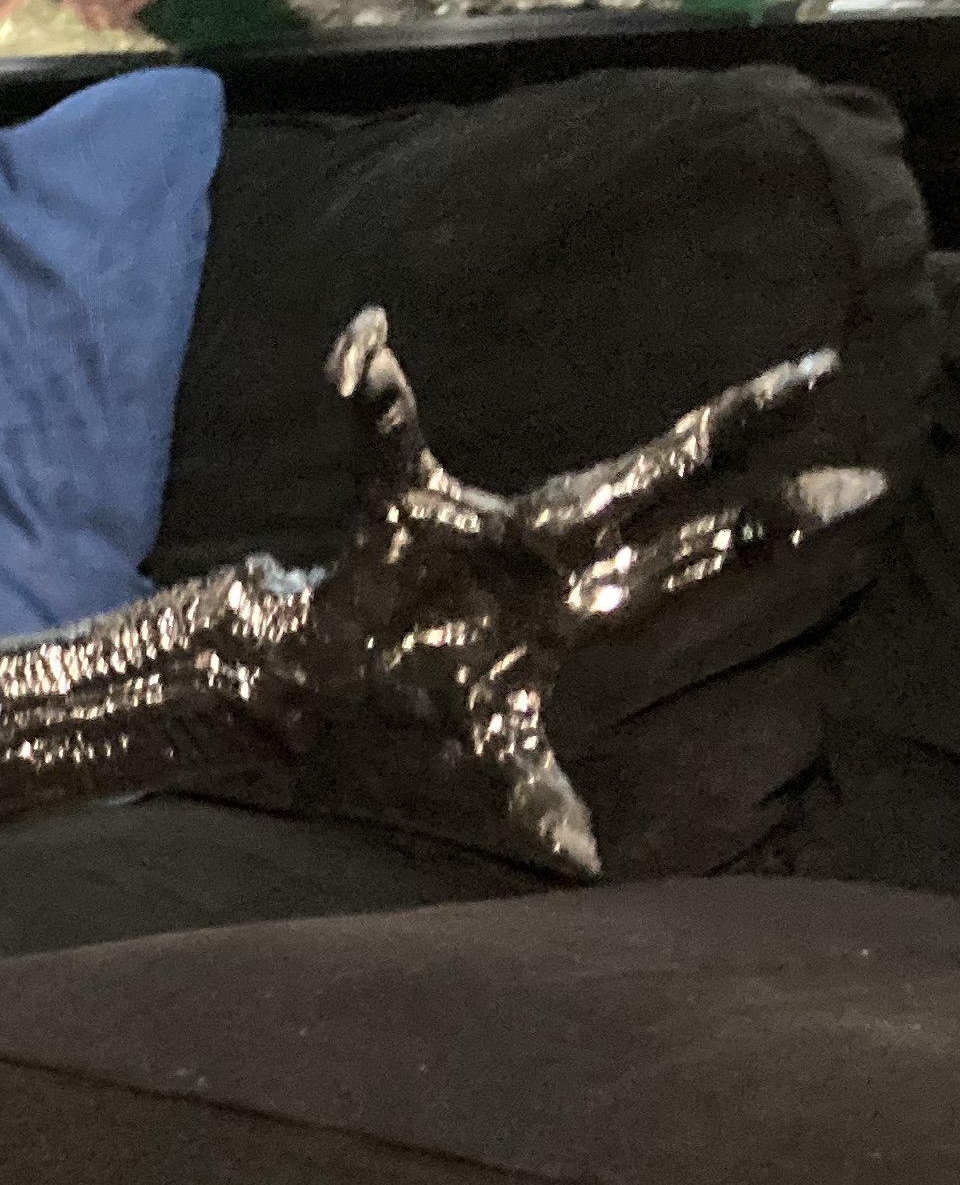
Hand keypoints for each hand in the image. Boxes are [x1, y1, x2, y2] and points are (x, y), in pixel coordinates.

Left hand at [294, 309, 883, 873]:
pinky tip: (581, 853)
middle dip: (766, 518)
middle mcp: (569, 585)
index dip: (741, 416)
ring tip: (755, 662)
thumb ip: (375, 411)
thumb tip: (361, 331)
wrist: (322, 666)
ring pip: (629, 629)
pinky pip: (521, 764)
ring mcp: (536, 647)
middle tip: (861, 488)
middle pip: (686, 541)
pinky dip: (548, 809)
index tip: (821, 371)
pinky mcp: (483, 710)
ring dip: (666, 655)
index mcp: (557, 528)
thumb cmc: (387, 579)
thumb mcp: (383, 483)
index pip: (670, 461)